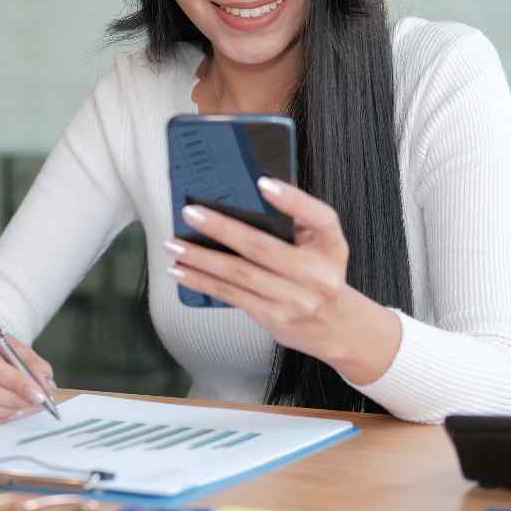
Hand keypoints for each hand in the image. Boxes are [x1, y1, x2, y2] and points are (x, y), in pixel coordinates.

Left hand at [165, 177, 395, 376]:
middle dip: (222, 229)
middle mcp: (316, 274)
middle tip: (191, 213)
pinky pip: (232, 295)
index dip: (292, 199)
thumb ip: (296, 222)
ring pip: (240, 274)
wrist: (336, 326)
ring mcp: (294, 299)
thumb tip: (245, 197)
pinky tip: (182, 271)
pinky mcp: (273, 317)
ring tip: (174, 245)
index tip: (262, 183)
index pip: (320, 218)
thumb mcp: (323, 245)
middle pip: (263, 248)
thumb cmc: (320, 275)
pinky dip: (203, 281)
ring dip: (201, 258)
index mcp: (331, 246)